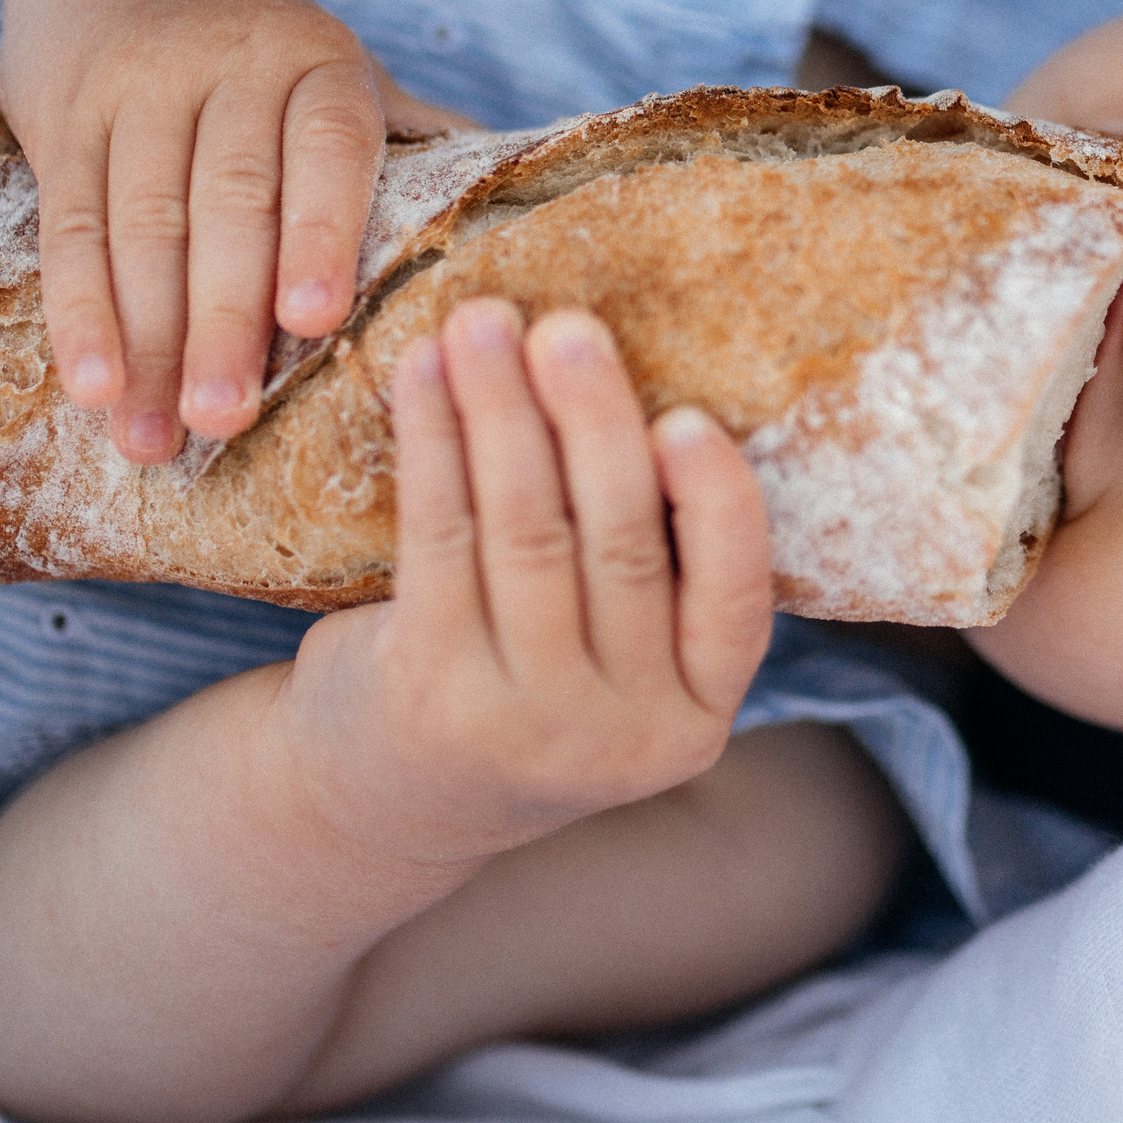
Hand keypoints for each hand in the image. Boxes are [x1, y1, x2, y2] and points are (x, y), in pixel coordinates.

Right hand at [0, 0, 466, 462]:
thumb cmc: (271, 56)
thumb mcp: (349, 77)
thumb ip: (423, 143)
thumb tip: (534, 216)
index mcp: (321, 63)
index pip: (327, 147)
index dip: (321, 231)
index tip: (317, 322)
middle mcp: (228, 65)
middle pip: (227, 203)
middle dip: (225, 320)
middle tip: (227, 423)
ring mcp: (137, 87)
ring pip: (142, 224)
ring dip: (146, 340)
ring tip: (156, 439)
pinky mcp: (62, 116)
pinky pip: (69, 224)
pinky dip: (80, 312)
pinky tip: (92, 386)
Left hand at [275, 301, 775, 866]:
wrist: (387, 800)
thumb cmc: (527, 687)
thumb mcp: (619, 663)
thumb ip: (655, 570)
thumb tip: (647, 386)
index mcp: (695, 718)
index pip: (735, 601)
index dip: (718, 504)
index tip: (686, 416)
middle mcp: (621, 735)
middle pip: (622, 546)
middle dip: (593, 419)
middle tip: (568, 327)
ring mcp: (523, 723)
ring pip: (526, 530)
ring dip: (502, 408)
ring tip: (482, 322)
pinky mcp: (427, 693)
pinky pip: (439, 538)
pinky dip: (433, 441)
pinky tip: (422, 375)